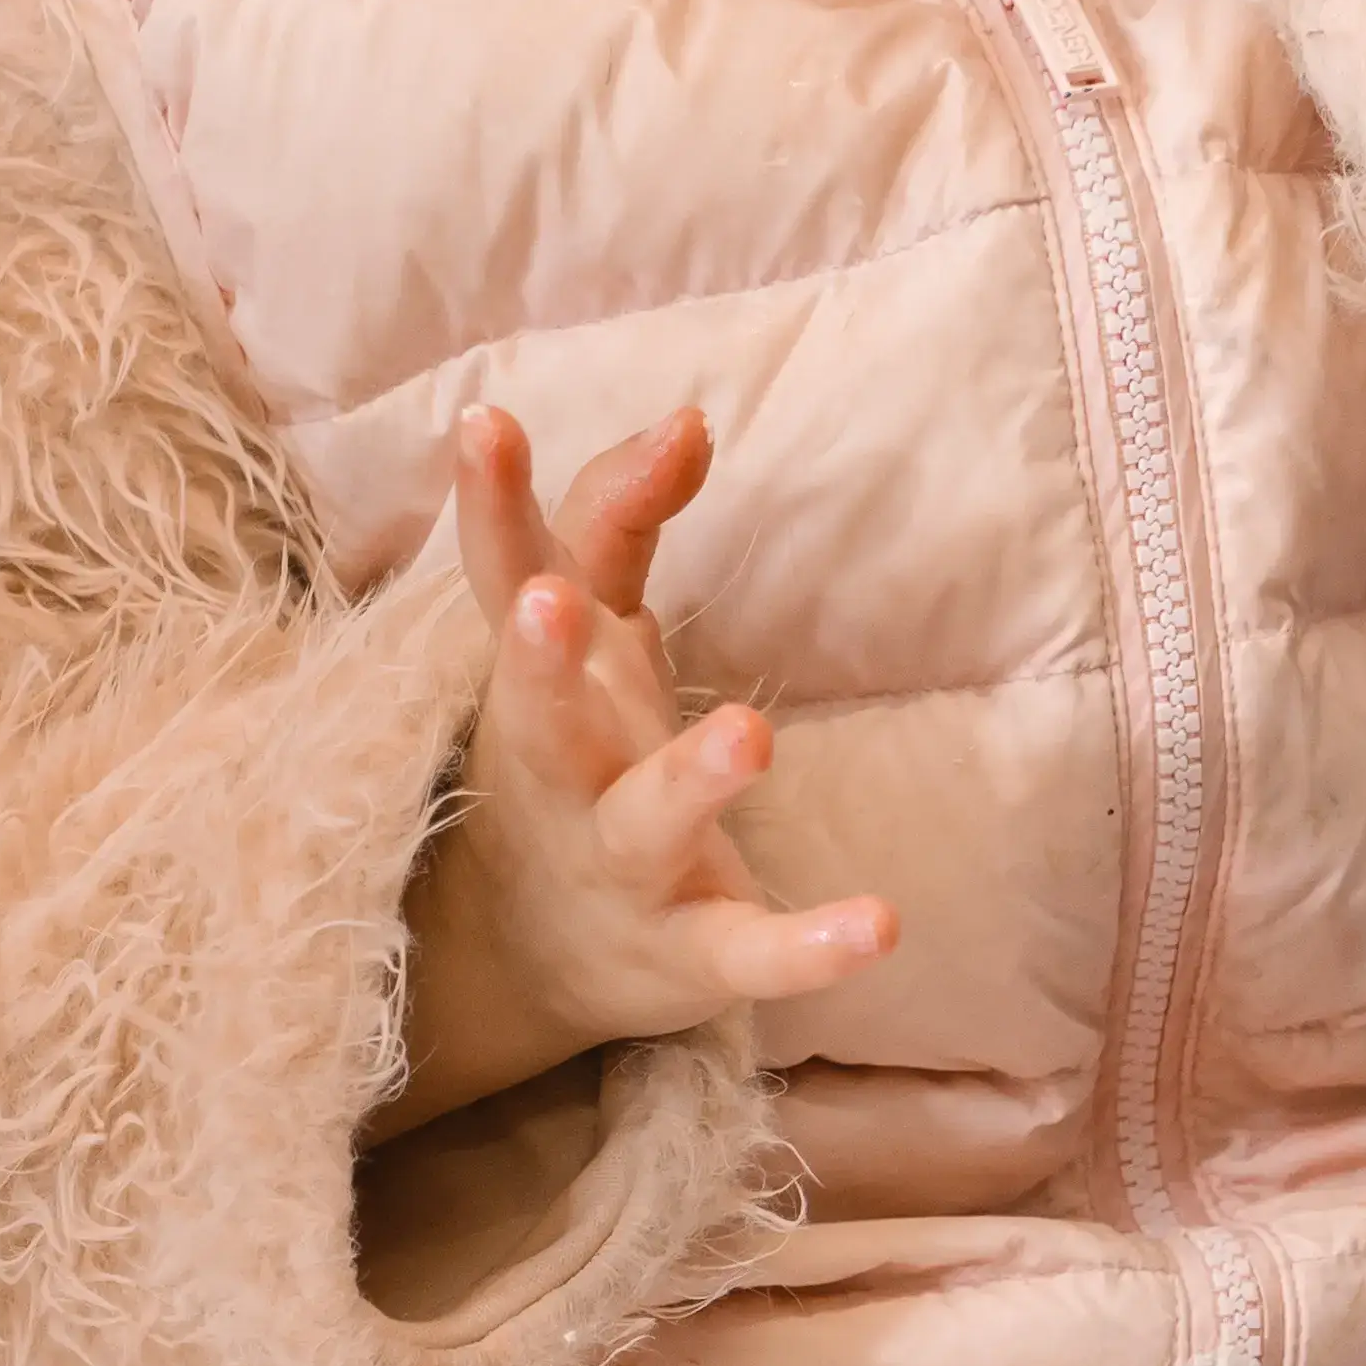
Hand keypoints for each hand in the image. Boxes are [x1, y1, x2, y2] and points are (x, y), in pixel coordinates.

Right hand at [377, 403, 898, 1137]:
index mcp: (533, 685)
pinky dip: (810, 947)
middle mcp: (560, 775)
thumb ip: (620, 518)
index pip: (503, 581)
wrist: (527, 952)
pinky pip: (747, 953)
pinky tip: (881, 924)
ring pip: (645, 827)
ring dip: (691, 781)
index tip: (484, 421)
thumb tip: (687, 413)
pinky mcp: (689, 952)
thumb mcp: (586, 633)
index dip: (490, 504)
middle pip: (538, 718)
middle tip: (547, 602)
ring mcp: (621, 868)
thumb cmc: (573, 747)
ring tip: (750, 732)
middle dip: (539, 660)